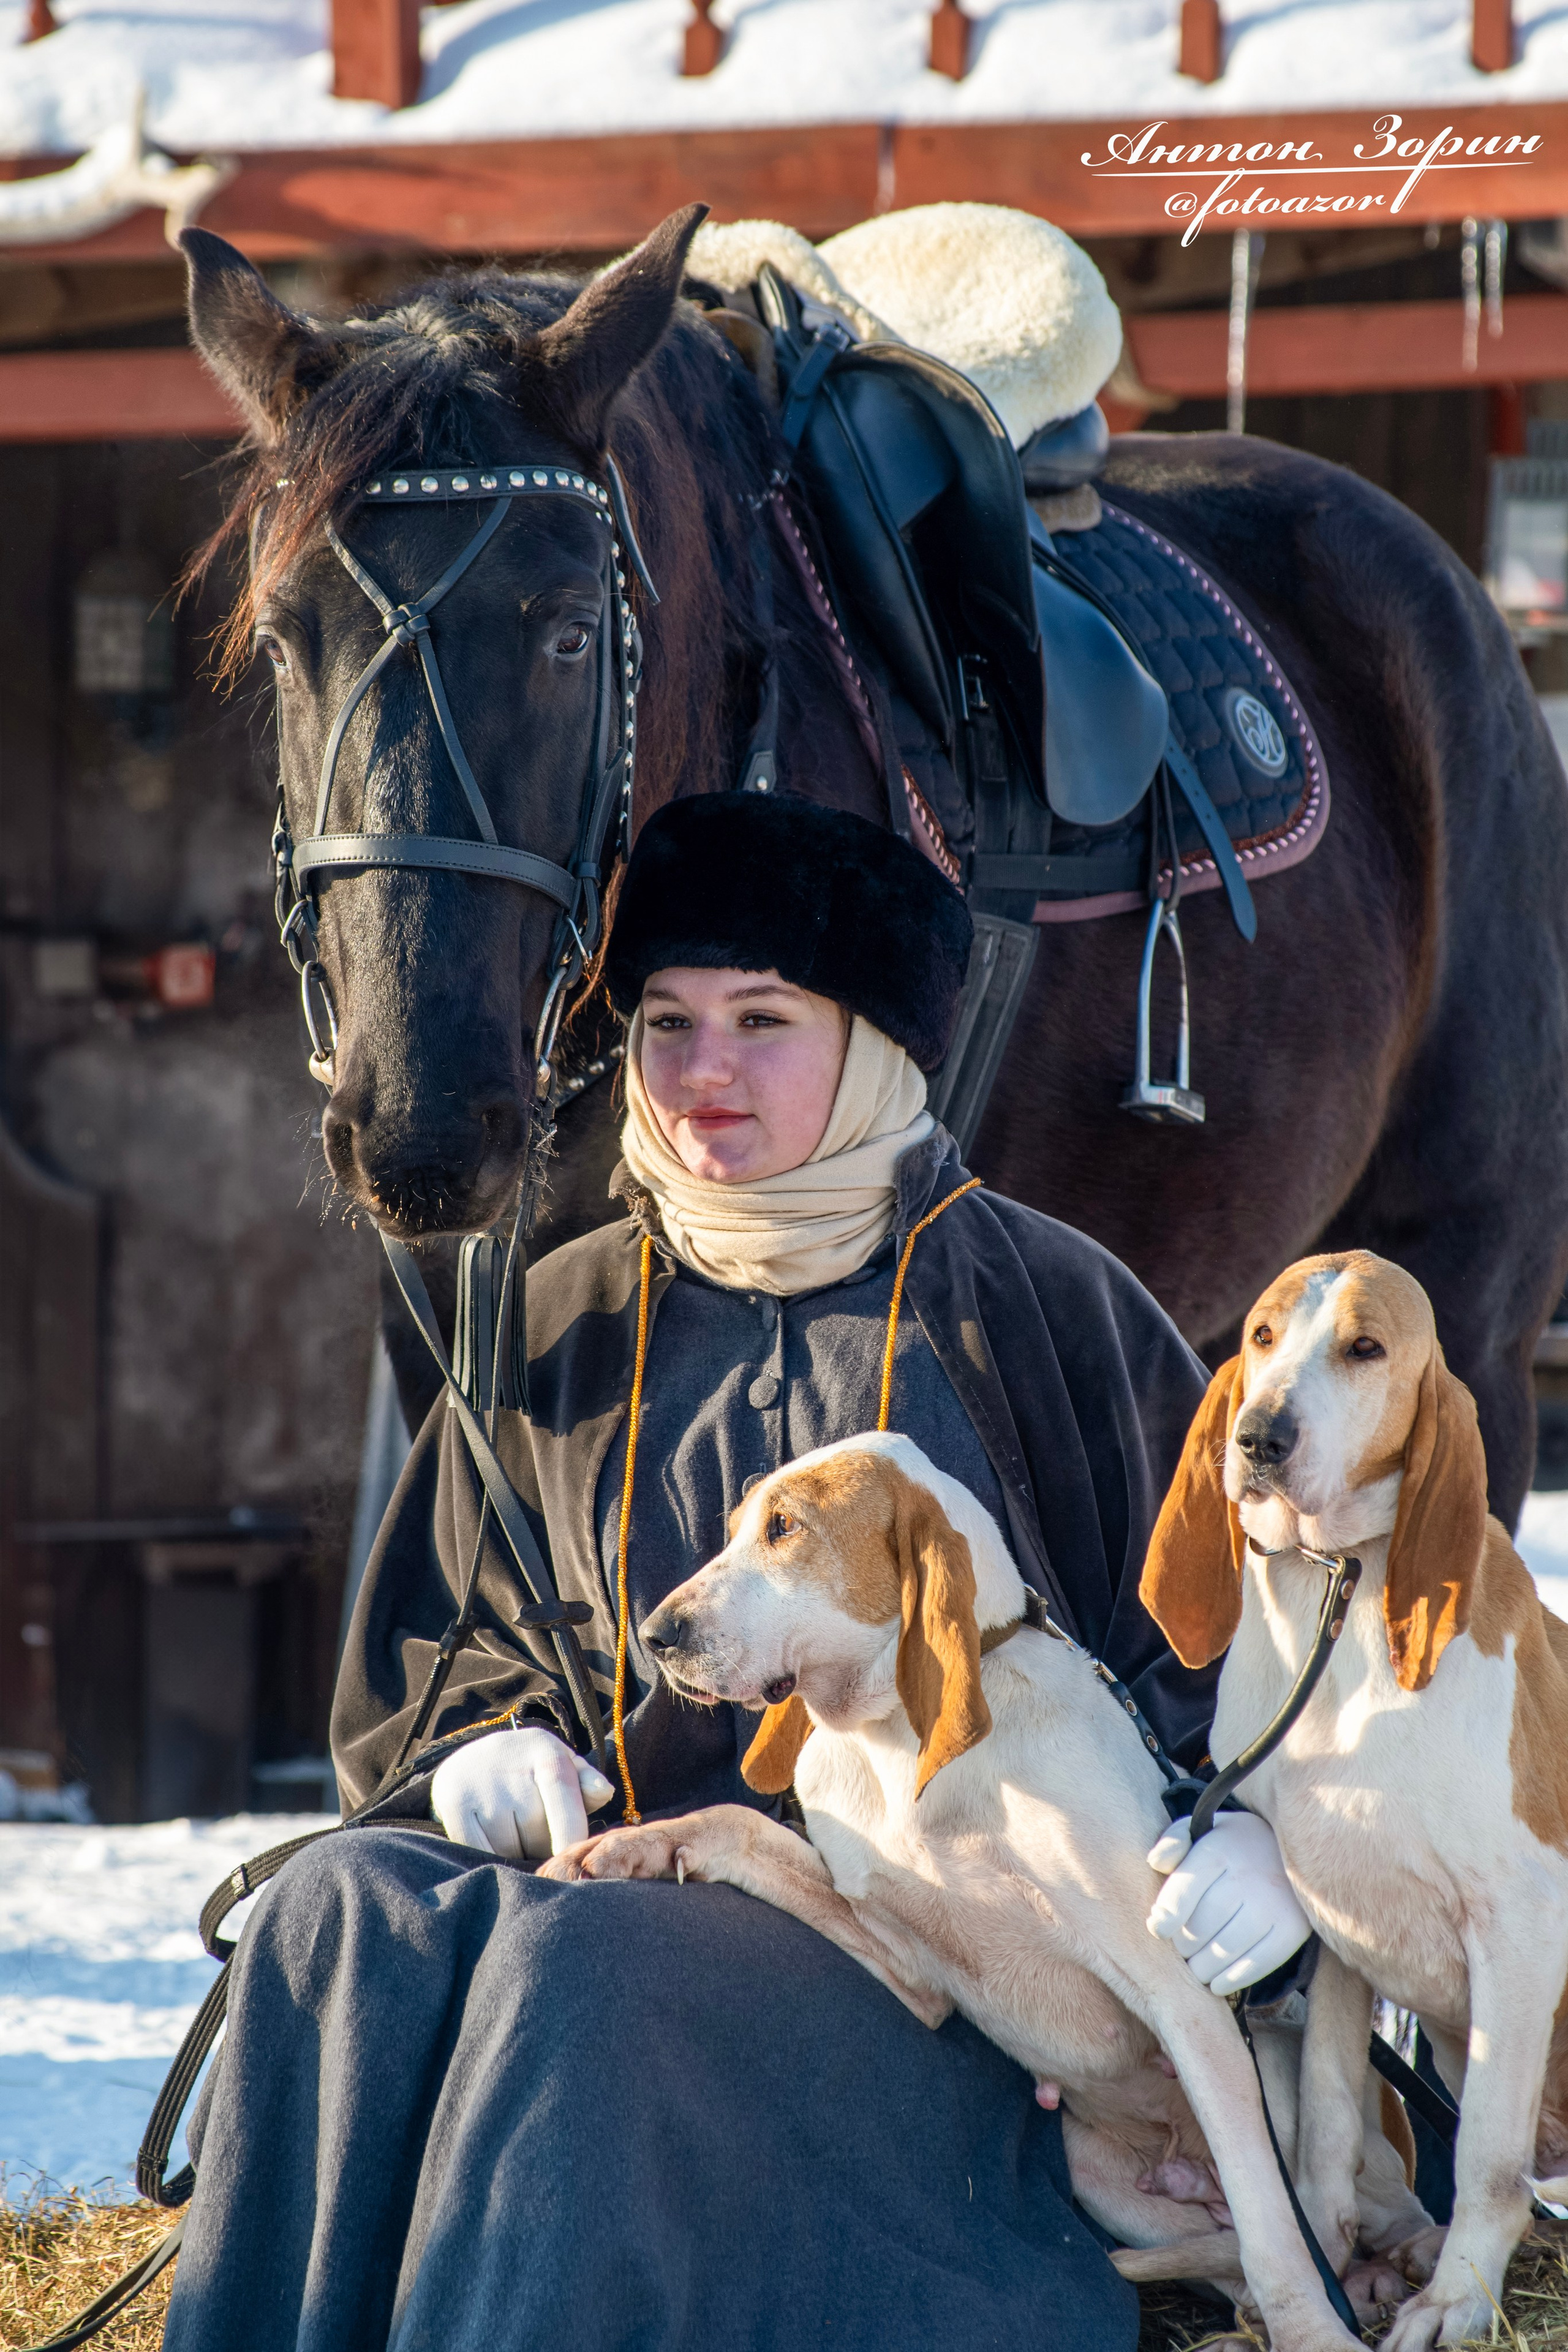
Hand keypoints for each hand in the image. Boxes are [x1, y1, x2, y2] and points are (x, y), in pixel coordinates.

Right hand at [431, 1726, 615, 1858]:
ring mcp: (481, 1790)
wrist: (474, 1757)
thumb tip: (604, 1792)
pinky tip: (491, 1841)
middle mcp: (513, 1771)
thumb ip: (588, 1785)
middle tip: (536, 1835)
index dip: (571, 1849)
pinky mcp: (454, 1807)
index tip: (575, 1871)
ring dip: (515, 1856)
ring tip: (513, 1834)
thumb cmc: (532, 1773)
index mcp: (548, 1758)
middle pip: (539, 1842)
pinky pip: (478, 1853)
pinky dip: (487, 1856)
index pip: (567, 1816)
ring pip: (509, 1853)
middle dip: (542, 1850)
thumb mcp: (564, 1768)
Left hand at [1146, 1809, 1310, 1994]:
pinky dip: (1233, 1979)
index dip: (1168, 1914)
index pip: (1187, 1887)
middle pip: (1203, 1924)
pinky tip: (1217, 1983)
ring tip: (1196, 1967)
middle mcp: (1249, 1875)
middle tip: (1181, 1949)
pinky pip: (1258, 1964)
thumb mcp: (1199, 1831)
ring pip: (1227, 1949)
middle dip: (1184, 1944)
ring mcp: (1274, 1903)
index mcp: (1221, 1848)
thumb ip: (1172, 1844)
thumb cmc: (1229, 1847)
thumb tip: (1155, 1863)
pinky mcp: (1293, 1928)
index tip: (1158, 1929)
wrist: (1286, 1850)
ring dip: (1203, 1967)